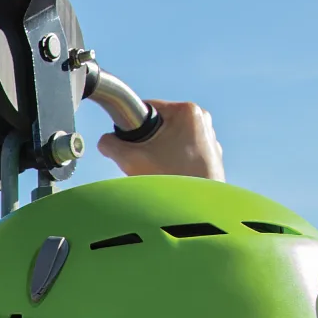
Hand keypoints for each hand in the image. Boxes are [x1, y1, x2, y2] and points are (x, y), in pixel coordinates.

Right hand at [95, 99, 224, 180]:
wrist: (196, 210)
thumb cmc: (171, 181)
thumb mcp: (130, 159)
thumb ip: (111, 144)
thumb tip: (106, 141)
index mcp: (187, 112)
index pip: (147, 108)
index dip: (133, 126)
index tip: (133, 145)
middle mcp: (203, 120)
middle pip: (159, 125)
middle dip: (147, 142)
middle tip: (145, 162)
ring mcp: (210, 139)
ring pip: (171, 139)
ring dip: (160, 153)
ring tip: (160, 172)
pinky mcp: (212, 156)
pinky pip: (183, 152)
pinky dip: (173, 162)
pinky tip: (171, 177)